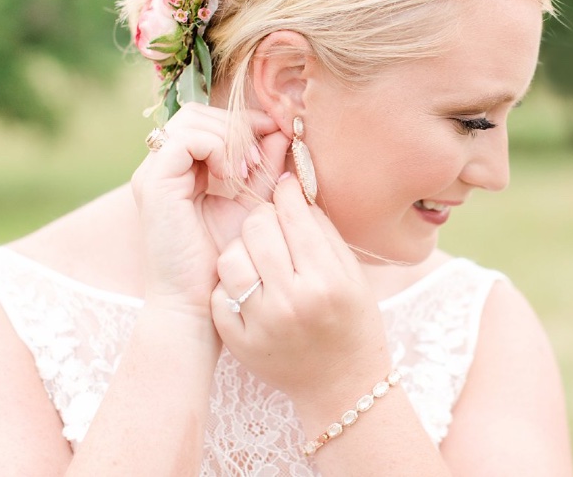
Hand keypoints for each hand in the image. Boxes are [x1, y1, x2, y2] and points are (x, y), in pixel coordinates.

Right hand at [130, 103, 281, 317]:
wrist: (196, 305)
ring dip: (229, 136)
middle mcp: (159, 168)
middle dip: (236, 125)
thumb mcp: (250, 205)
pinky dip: (218, 148)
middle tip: (261, 155)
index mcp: (177, 172)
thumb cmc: (222, 263)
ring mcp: (152, 174)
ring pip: (190, 120)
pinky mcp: (154, 183)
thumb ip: (264, 169)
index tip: (274, 137)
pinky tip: (234, 177)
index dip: (242, 122)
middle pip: (196, 113)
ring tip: (248, 170)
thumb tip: (282, 132)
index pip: (205, 122)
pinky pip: (187, 140)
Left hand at [210, 173, 390, 405]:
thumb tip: (290, 189)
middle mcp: (293, 301)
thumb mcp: (351, 273)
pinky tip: (250, 289)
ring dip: (242, 250)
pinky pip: (220, 294)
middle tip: (270, 226)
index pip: (293, 215)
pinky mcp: (239, 342)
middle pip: (256, 229)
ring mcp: (262, 324)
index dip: (286, 194)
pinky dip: (231, 286)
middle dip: (262, 218)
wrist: (342, 383)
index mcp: (327, 280)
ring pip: (230, 258)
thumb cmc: (352, 320)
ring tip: (257, 259)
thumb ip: (321, 230)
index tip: (284, 189)